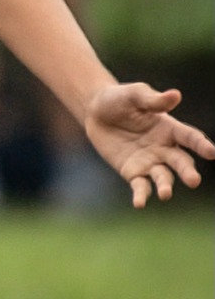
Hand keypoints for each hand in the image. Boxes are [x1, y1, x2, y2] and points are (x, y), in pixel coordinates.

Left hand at [83, 81, 213, 206]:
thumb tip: (175, 95)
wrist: (95, 112)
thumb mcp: (135, 95)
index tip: (212, 153)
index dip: (201, 145)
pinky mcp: (133, 172)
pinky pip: (140, 186)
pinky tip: (139, 204)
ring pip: (163, 177)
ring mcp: (150, 162)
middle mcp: (164, 148)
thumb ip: (153, 100)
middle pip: (180, 161)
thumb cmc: (120, 99)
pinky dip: (141, 195)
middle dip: (187, 171)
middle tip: (193, 181)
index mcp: (170, 128)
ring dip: (165, 186)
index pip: (190, 137)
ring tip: (165, 194)